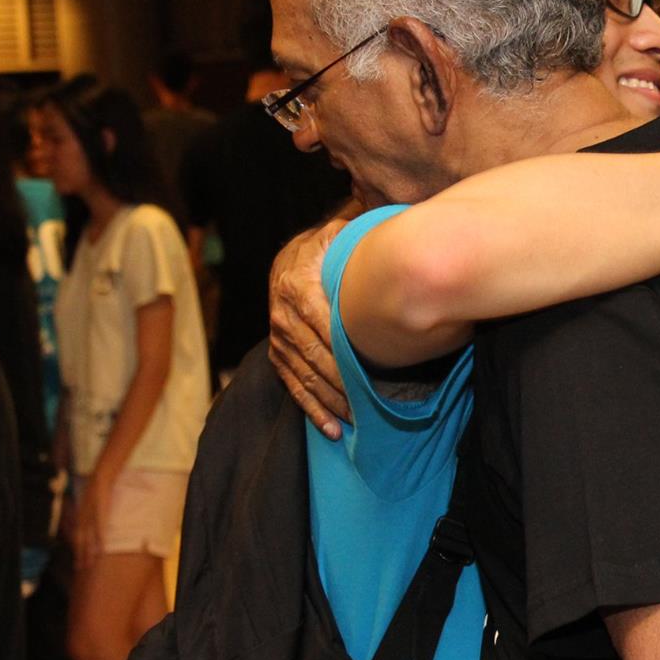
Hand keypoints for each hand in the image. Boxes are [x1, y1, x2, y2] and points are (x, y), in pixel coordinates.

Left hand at [70, 474, 105, 572]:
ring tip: (90, 564)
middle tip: (81, 568)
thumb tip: (89, 524)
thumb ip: (88, 514)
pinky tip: (102, 550)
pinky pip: (100, 530)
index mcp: (79, 517)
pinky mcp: (100, 514)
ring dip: (89, 552)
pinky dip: (100, 541)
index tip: (78, 562)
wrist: (100, 478)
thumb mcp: (89, 503)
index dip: (77, 550)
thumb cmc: (96, 489)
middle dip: (80, 555)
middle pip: (80, 541)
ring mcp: (90, 518)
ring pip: (88, 539)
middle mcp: (82, 519)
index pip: (76, 538)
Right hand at [269, 217, 351, 437]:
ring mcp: (279, 340)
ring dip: (330, 402)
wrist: (290, 259)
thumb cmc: (324, 249)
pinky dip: (313, 410)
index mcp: (295, 286)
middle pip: (314, 355)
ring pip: (305, 377)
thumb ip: (353, 234)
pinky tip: (332, 429)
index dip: (342, 348)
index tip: (366, 369)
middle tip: (369, 403)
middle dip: (341, 382)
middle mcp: (282, 316)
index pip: (320, 321)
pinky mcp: (278, 356)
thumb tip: (381, 230)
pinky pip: (293, 387)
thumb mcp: (335, 234)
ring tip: (356, 422)